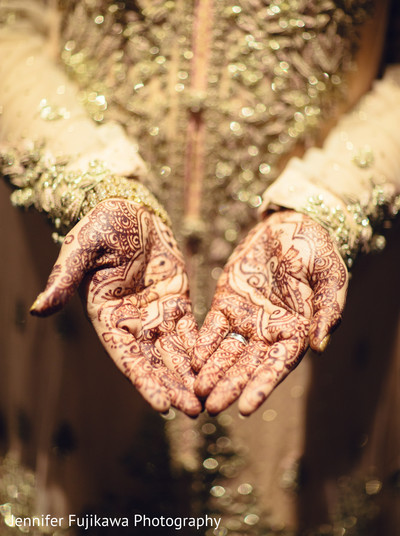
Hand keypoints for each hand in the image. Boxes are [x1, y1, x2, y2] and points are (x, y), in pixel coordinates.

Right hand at [30, 199, 200, 415]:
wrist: (129, 208)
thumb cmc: (102, 223)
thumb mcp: (81, 247)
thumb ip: (63, 279)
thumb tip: (38, 310)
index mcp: (107, 315)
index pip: (126, 356)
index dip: (144, 380)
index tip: (162, 406)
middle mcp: (131, 321)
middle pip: (154, 361)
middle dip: (173, 387)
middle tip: (195, 413)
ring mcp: (155, 314)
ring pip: (174, 352)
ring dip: (189, 376)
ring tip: (208, 401)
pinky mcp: (176, 302)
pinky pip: (191, 330)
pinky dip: (202, 350)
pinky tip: (217, 368)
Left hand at [192, 210, 347, 414]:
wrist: (290, 224)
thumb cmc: (316, 249)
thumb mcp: (330, 276)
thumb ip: (327, 309)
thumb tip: (319, 346)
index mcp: (296, 331)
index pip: (277, 366)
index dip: (262, 387)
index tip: (246, 408)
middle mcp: (269, 332)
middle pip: (248, 365)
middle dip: (230, 386)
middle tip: (212, 408)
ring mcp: (246, 320)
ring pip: (227, 352)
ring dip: (213, 372)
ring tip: (197, 392)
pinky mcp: (226, 303)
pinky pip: (214, 328)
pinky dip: (203, 343)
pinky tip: (192, 358)